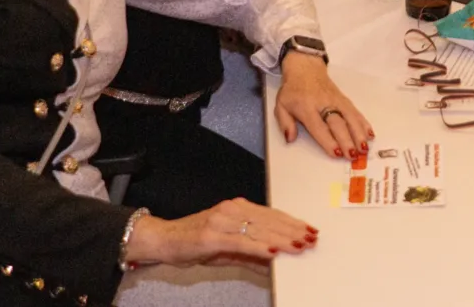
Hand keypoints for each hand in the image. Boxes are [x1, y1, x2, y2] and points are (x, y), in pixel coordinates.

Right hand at [124, 198, 318, 273]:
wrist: (162, 239)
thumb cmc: (192, 242)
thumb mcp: (225, 249)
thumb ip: (250, 255)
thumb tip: (274, 263)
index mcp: (237, 209)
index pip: (271, 215)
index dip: (292, 222)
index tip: (308, 230)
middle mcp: (232, 210)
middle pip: (270, 221)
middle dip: (293, 230)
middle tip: (311, 238)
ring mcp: (222, 221)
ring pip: (259, 230)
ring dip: (282, 239)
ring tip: (299, 245)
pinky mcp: (212, 235)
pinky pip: (241, 242)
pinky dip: (259, 247)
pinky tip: (273, 251)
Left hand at [275, 53, 372, 158]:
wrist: (305, 68)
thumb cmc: (293, 90)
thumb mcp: (281, 106)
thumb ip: (285, 123)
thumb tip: (290, 139)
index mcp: (306, 107)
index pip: (319, 127)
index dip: (328, 140)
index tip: (336, 153)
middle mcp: (324, 104)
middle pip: (338, 124)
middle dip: (347, 140)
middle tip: (354, 155)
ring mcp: (336, 101)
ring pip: (350, 118)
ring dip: (359, 133)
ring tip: (364, 147)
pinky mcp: (344, 99)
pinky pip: (355, 111)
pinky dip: (363, 123)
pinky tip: (369, 134)